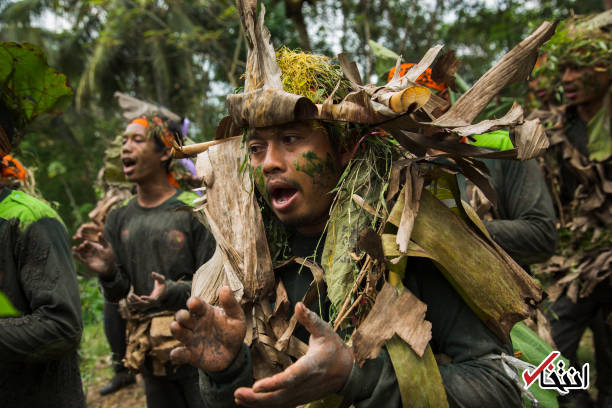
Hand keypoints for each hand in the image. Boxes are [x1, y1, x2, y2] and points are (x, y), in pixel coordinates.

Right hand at [72, 232, 113, 276]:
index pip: (87, 242)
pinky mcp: (86, 262)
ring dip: (77, 250)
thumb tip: (99, 233)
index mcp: (93, 246)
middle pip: (83, 247)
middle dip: (81, 246)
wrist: (109, 266)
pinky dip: (77, 257)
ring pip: (81, 252)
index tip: (83, 239)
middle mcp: (89, 250)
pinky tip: (73, 254)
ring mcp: (87, 256)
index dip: (84, 240)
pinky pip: (80, 259)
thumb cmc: (109, 255)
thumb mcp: (106, 247)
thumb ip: (102, 240)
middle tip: (82, 245)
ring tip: (74, 248)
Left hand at [127, 272, 166, 306]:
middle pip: (145, 304)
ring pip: (141, 305)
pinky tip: (131, 297)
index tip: (141, 297)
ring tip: (130, 295)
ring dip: (135, 302)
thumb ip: (157, 276)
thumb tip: (152, 273)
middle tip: (131, 295)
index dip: (147, 299)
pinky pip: (140, 304)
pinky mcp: (147, 303)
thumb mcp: (161, 279)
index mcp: (158, 296)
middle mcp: (154, 302)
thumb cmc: (162, 283)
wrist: (164, 290)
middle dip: (137, 301)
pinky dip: (135, 302)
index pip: (153, 300)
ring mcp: (150, 303)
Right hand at [170, 286, 245, 371]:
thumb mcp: (236, 317)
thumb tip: (225, 287)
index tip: (193, 303)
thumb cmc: (232, 331)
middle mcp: (195, 324)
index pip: (196, 304)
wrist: (233, 354)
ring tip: (175, 327)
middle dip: (181, 316)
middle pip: (183, 317)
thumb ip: (230, 304)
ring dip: (176, 330)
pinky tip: (176, 354)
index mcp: (205, 312)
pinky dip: (176, 354)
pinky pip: (180, 354)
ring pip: (179, 332)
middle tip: (183, 316)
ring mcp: (191, 339)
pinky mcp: (190, 355)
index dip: (194, 303)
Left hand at [234, 302, 353, 406]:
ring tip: (238, 397)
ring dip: (258, 404)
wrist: (347, 371)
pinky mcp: (299, 398)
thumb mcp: (325, 330)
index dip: (273, 383)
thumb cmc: (334, 348)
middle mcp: (305, 384)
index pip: (290, 378)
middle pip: (280, 397)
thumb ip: (310, 319)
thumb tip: (298, 305)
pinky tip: (249, 402)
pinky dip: (265, 406)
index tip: (256, 386)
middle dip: (258, 399)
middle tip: (237, 393)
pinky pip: (281, 405)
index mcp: (311, 366)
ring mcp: (302, 394)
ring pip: (279, 404)